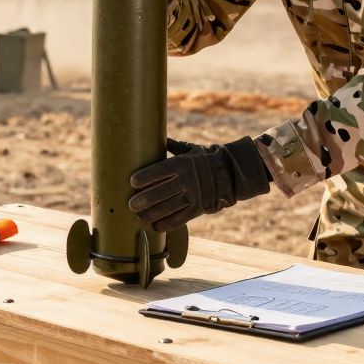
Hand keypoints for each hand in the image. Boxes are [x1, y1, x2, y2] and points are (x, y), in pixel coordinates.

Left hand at [128, 136, 269, 231]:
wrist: (232, 172)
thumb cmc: (207, 158)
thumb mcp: (191, 149)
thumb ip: (174, 146)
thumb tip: (159, 137)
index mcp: (183, 163)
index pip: (159, 171)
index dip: (144, 178)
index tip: (132, 182)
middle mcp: (187, 180)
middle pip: (161, 192)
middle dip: (144, 200)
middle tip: (130, 204)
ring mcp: (193, 196)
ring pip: (168, 208)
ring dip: (151, 214)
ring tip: (139, 217)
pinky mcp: (199, 208)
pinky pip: (180, 219)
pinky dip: (167, 223)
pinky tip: (156, 226)